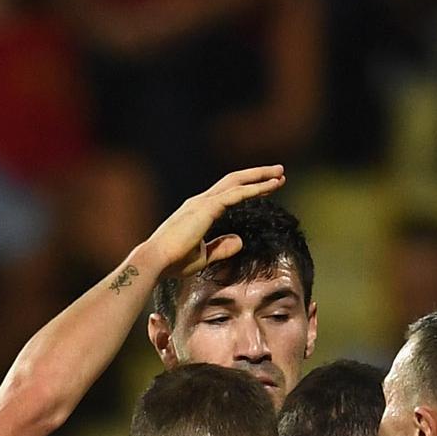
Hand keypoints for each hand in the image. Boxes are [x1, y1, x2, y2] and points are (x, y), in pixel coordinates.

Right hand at [145, 165, 285, 278]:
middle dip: (257, 175)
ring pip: (238, 182)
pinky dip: (256, 188)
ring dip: (261, 177)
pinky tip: (271, 186)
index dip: (248, 188)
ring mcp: (203, 202)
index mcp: (198, 211)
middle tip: (279, 172)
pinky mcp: (207, 208)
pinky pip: (237, 194)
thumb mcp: (203, 257)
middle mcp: (200, 201)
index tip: (267, 188)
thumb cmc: (174, 263)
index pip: (228, 193)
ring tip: (280, 174)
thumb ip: (221, 247)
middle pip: (234, 180)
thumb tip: (240, 241)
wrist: (156, 261)